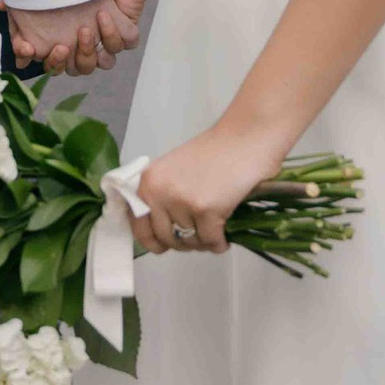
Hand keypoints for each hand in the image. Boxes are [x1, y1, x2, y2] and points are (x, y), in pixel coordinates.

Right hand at [5, 0, 125, 76]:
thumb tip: (1, 6)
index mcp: (64, 39)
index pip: (47, 61)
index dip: (36, 59)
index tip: (28, 49)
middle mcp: (84, 45)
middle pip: (71, 69)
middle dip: (62, 61)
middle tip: (61, 45)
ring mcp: (105, 41)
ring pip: (97, 64)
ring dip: (89, 51)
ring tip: (86, 29)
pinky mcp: (125, 33)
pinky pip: (120, 46)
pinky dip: (113, 35)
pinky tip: (105, 16)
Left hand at [125, 120, 282, 255]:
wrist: (245, 138)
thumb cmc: (214, 153)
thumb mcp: (174, 171)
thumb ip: (161, 197)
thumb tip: (159, 234)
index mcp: (147, 183)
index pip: (139, 227)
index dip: (154, 241)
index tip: (166, 246)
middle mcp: (158, 192)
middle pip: (166, 238)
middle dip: (184, 243)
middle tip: (199, 236)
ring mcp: (181, 202)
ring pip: (190, 242)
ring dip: (203, 242)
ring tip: (214, 232)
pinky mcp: (206, 210)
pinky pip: (210, 241)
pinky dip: (219, 244)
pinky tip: (225, 239)